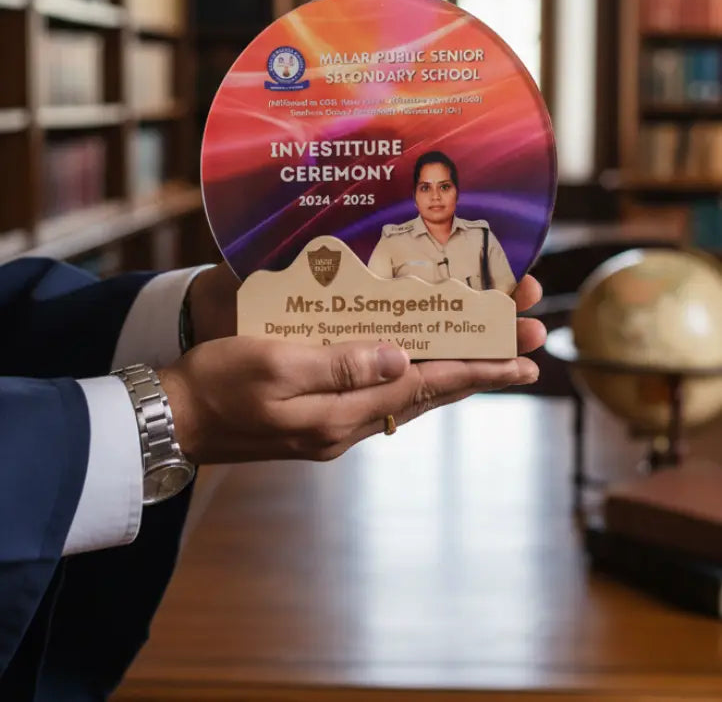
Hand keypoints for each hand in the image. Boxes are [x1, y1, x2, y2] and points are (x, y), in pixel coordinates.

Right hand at [160, 274, 545, 464]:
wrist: (173, 419)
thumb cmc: (216, 385)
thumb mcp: (274, 365)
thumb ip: (340, 363)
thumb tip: (401, 359)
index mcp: (339, 414)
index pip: (425, 386)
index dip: (477, 368)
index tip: (524, 361)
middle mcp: (347, 425)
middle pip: (428, 392)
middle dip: (481, 369)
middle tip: (528, 350)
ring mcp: (335, 426)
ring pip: (410, 396)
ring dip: (453, 373)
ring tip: (492, 356)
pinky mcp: (321, 420)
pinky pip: (383, 397)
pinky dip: (414, 379)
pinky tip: (424, 366)